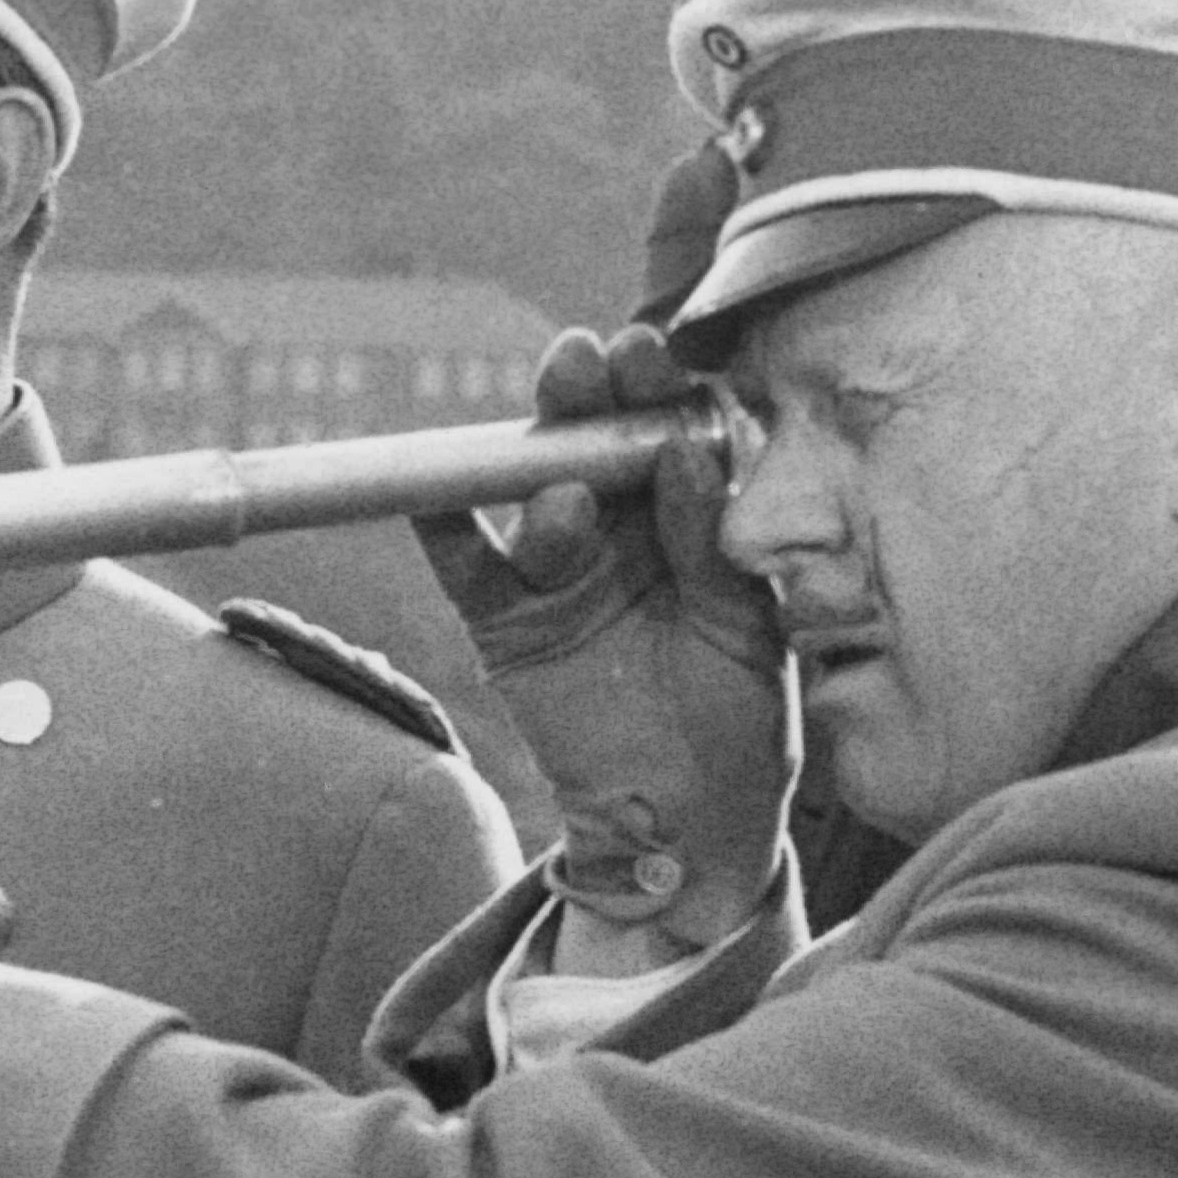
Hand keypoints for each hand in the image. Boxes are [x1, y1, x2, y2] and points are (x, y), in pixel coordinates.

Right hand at [416, 324, 801, 915]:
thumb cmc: (741, 719)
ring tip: (568, 494)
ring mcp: (557, 571)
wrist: (691, 822)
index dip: (653, 386)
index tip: (650, 355)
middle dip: (582, 397)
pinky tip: (428, 491)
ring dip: (537, 471)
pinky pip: (464, 561)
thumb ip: (712, 537)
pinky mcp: (505, 622)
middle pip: (586, 438)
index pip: (662, 427)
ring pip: (530, 493)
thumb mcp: (749, 623)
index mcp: (686, 511)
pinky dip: (440, 523)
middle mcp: (619, 526)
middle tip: (583, 366)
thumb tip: (683, 447)